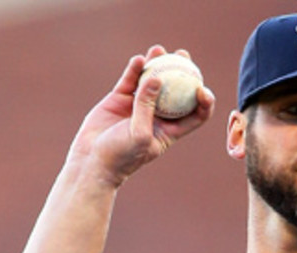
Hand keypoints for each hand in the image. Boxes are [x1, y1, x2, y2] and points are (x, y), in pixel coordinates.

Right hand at [67, 46, 215, 188]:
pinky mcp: (120, 99)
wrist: (92, 160)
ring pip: (152, 80)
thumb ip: (147, 106)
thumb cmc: (121, 156)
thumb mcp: (140, 135)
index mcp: (170, 130)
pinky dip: (134, 69)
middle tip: (184, 56)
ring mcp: (139, 105)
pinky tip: (138, 59)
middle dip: (183, 72)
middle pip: (176, 90)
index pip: (195, 114)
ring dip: (157, 63)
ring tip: (159, 49)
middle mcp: (157, 116)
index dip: (204, 101)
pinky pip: (130, 80)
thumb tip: (156, 77)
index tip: (202, 89)